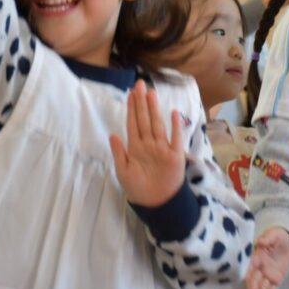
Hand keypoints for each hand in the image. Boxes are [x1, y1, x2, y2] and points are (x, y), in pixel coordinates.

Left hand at [109, 80, 184, 206]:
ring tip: (151, 93)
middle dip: (142, 102)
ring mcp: (162, 148)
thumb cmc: (138, 188)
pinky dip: (175, 126)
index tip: (130, 93)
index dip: (131, 108)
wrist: (156, 204)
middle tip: (140, 84)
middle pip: (145, 119)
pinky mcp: (175, 156)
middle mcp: (149, 143)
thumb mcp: (123, 171)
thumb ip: (119, 153)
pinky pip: (175, 138)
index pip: (133, 123)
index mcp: (136, 146)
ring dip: (154, 109)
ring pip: (157, 125)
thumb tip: (113, 134)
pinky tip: (174, 113)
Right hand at [245, 227, 288, 288]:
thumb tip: (260, 242)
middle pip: (254, 280)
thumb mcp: (275, 234)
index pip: (249, 267)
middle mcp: (259, 267)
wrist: (288, 242)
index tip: (244, 281)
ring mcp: (267, 275)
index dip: (247, 275)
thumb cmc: (278, 236)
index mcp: (256, 256)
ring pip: (261, 287)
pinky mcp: (275, 280)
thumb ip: (268, 238)